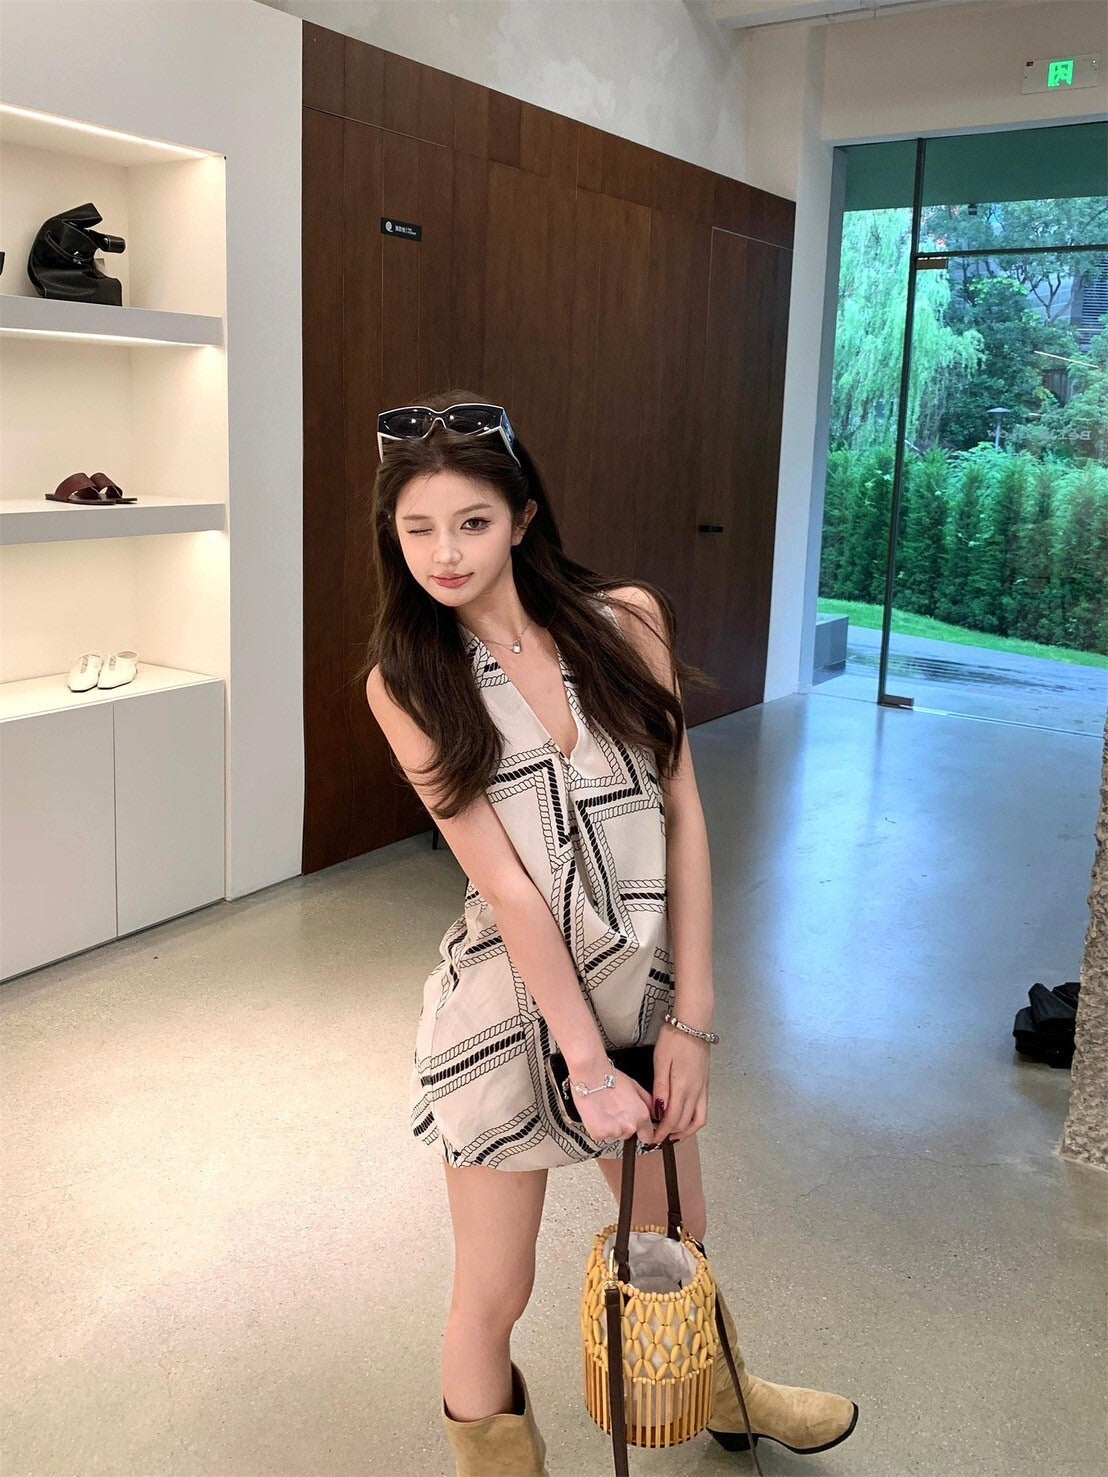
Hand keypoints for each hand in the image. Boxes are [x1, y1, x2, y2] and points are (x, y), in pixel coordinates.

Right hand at [574, 1066, 655, 1147]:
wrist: (590, 1076)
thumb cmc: (610, 1077)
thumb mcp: (635, 1086)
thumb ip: (648, 1103)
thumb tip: (656, 1113)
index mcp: (641, 1116)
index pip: (648, 1137)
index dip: (643, 1132)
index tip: (639, 1130)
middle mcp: (629, 1126)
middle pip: (628, 1134)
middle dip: (623, 1125)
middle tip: (614, 1110)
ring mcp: (614, 1132)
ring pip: (614, 1134)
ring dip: (610, 1126)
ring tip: (604, 1109)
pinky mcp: (599, 1134)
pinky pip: (600, 1135)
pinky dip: (598, 1127)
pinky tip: (596, 1114)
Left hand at [650, 1026, 709, 1144]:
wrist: (693, 1024)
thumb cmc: (674, 1039)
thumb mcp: (661, 1061)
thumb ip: (661, 1088)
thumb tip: (659, 1110)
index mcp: (683, 1087)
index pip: (673, 1119)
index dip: (662, 1133)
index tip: (652, 1139)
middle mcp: (697, 1091)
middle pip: (685, 1123)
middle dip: (671, 1134)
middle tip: (657, 1137)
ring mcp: (703, 1088)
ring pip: (699, 1120)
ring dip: (685, 1131)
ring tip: (672, 1134)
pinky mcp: (706, 1084)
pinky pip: (703, 1110)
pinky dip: (694, 1121)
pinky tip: (683, 1118)